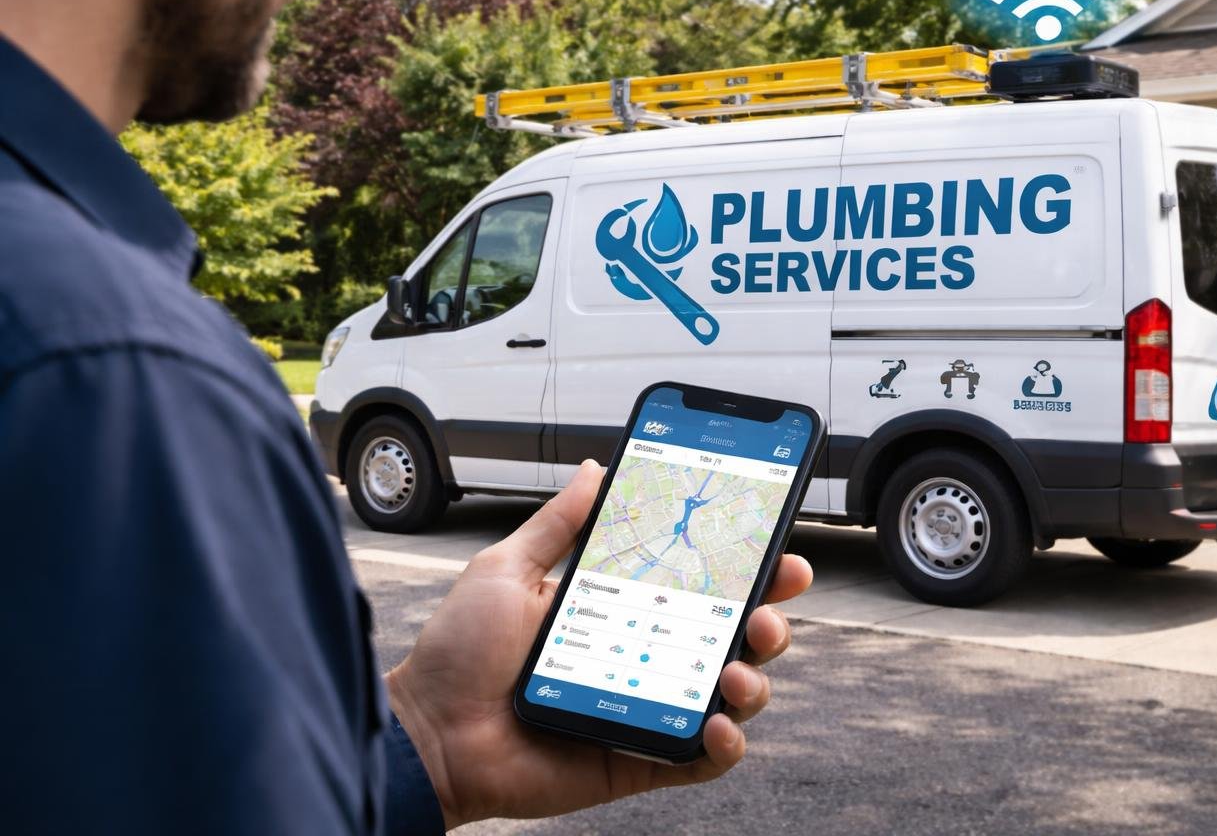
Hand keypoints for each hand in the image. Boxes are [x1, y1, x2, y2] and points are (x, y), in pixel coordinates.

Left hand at [385, 460, 812, 827]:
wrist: (427, 731)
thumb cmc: (460, 653)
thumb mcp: (508, 568)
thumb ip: (559, 522)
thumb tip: (596, 470)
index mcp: (625, 608)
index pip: (703, 582)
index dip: (748, 565)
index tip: (775, 544)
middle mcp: (647, 656)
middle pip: (734, 636)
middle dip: (769, 618)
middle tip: (768, 606)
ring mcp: (649, 708)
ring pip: (732, 695)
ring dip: (755, 679)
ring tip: (737, 668)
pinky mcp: (641, 759)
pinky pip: (703, 759)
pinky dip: (725, 745)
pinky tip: (716, 722)